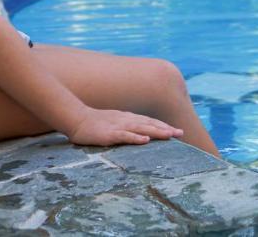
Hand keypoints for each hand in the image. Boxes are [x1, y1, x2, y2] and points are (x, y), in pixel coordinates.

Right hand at [66, 108, 183, 146]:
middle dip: (166, 128)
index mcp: (128, 118)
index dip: (164, 125)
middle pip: (149, 124)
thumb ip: (127, 126)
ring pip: (141, 128)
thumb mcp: (114, 122)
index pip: (149, 121)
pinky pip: (124, 136)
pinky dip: (135, 137)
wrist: (76, 118)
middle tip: (180, 133)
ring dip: (156, 131)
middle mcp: (126, 120)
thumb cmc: (95, 123)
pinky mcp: (109, 134)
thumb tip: (140, 133)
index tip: (177, 131)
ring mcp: (118, 126)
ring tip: (169, 135)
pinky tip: (145, 140)